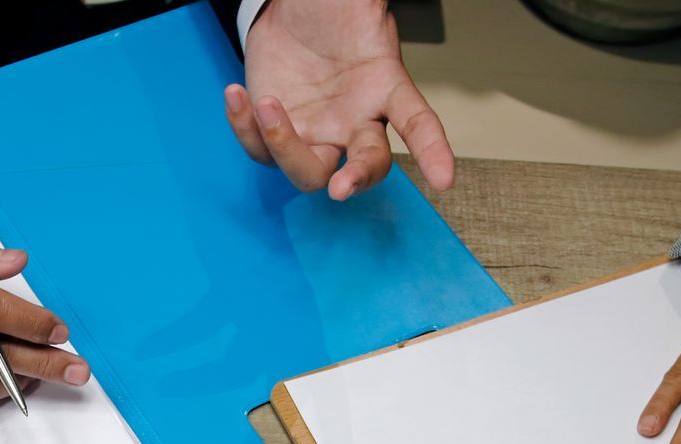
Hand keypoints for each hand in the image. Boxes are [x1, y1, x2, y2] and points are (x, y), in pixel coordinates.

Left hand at [225, 0, 453, 199]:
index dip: (432, 151)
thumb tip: (371, 4)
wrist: (297, 15)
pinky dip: (244, 128)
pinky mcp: (278, 132)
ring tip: (267, 102)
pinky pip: (261, 150)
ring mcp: (316, 134)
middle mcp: (354, 125)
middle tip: (339, 188)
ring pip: (307, 171)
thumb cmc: (338, 14)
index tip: (445, 180)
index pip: (417, 124)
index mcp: (385, 91)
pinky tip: (235, 95)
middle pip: (363, 165)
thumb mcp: (360, 5)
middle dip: (355, 179)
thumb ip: (369, 9)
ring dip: (283, 144)